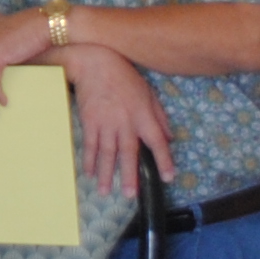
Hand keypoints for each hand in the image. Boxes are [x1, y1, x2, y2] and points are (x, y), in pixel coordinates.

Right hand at [64, 44, 176, 199]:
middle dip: (129, 175)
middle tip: (129, 195)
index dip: (164, 160)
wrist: (94, 63)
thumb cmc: (124, 77)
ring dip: (106, 174)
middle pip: (128, 153)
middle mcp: (125, 122)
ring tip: (105, 192)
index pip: (157, 141)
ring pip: (107, 153)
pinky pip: (90, 145)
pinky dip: (90, 160)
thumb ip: (159, 116)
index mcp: (143, 115)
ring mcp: (106, 123)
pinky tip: (89, 173)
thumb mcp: (148, 93)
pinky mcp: (89, 121)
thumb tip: (170, 138)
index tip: (168, 177)